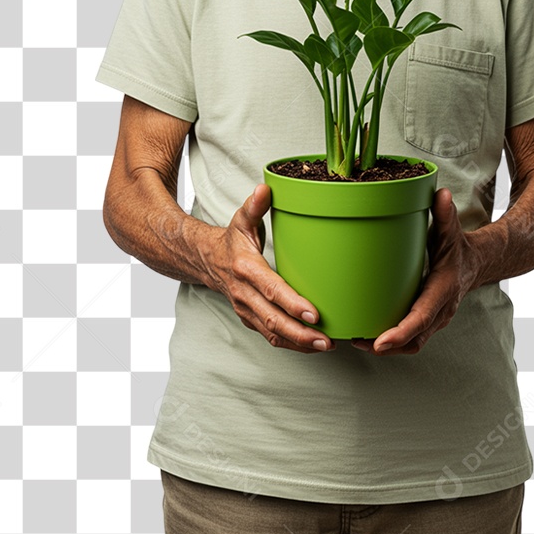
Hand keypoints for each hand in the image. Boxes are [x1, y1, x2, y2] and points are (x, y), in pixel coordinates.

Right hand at [200, 184, 335, 354]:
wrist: (206, 261)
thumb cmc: (231, 240)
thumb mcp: (241, 219)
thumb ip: (254, 206)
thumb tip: (265, 188)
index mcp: (246, 268)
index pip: (271, 289)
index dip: (292, 304)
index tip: (314, 313)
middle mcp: (244, 293)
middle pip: (273, 319)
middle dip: (301, 333)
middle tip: (327, 340)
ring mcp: (246, 309)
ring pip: (272, 333)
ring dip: (298, 343)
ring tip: (325, 345)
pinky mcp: (249, 319)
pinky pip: (270, 336)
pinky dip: (291, 344)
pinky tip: (311, 345)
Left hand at [351, 188, 478, 355]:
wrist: (476, 264)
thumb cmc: (458, 248)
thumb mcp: (451, 231)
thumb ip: (445, 215)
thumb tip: (442, 194)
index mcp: (444, 289)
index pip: (421, 317)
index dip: (400, 332)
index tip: (380, 342)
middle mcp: (442, 309)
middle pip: (415, 338)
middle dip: (388, 345)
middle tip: (358, 341)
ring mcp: (437, 319)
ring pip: (414, 343)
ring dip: (388, 348)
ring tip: (359, 340)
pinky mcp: (430, 322)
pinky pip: (413, 339)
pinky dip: (394, 343)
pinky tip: (371, 335)